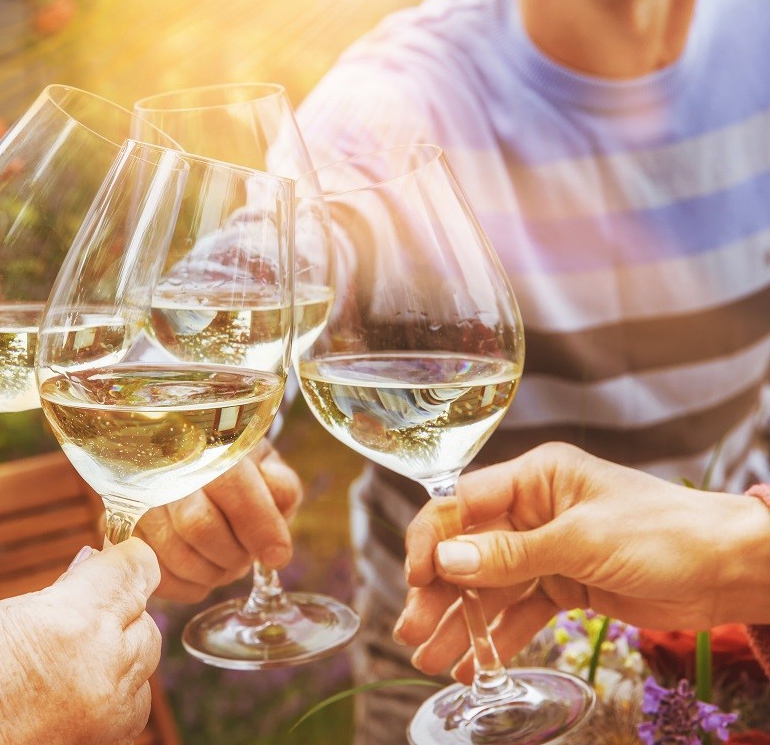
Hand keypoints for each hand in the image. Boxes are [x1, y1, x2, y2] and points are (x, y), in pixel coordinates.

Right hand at [0, 539, 161, 744]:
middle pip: (144, 618)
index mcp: (71, 625)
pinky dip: (111, 690)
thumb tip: (92, 568)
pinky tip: (69, 684)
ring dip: (117, 648)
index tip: (107, 554)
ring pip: (141, 664)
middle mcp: (101, 673)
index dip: (122, 556)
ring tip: (65, 647)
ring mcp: (102, 720)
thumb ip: (56, 593)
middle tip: (75, 600)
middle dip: (118, 603)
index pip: (136, 570)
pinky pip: (128, 708)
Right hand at [136, 440, 301, 601]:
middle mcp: (163, 467)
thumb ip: (280, 490)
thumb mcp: (265, 465)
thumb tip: (275, 541)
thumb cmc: (235, 468)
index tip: (277, 556)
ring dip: (213, 572)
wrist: (183, 459)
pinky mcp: (122, 532)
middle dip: (233, 553)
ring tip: (224, 561)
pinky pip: (158, 576)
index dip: (260, 527)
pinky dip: (189, 585)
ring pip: (177, 556)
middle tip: (245, 555)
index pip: (233, 486)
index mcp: (207, 443)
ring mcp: (136, 501)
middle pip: (198, 525)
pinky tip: (202, 569)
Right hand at [395, 442, 769, 682]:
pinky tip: (471, 664)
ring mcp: (547, 550)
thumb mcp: (580, 541)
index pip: (462, 503)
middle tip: (411, 633)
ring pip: (488, 587)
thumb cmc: (664, 533)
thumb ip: (511, 555)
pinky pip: (518, 611)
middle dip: (439, 594)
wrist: (730, 570)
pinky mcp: (565, 585)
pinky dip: (496, 637)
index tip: (414, 579)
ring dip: (460, 623)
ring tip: (430, 660)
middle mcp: (534, 511)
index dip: (432, 540)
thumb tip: (446, 561)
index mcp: (535, 478)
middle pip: (468, 551)